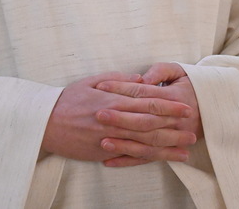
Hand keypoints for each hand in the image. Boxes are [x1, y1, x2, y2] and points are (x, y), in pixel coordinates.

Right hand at [41, 71, 195, 163]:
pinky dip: (150, 157)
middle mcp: (115, 119)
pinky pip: (131, 155)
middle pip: (151, 123)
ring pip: (145, 141)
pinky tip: (164, 158)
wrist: (45, 123)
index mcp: (114, 99)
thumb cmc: (68, 99)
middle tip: (193, 127)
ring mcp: (110, 137)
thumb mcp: (92, 81)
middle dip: (174, 125)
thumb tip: (140, 78)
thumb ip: (118, 79)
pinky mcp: (104, 151)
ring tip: (187, 145)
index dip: (168, 105)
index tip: (185, 106)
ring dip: (168, 144)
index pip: (146, 101)